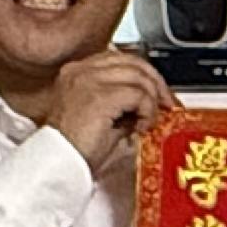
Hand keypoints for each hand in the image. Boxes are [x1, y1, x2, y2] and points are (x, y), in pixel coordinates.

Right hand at [45, 49, 177, 175]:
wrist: (58, 166)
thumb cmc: (75, 151)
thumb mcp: (100, 118)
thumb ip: (121, 104)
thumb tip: (146, 103)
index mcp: (77, 72)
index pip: (119, 59)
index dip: (144, 74)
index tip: (158, 94)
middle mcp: (80, 70)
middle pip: (132, 61)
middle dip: (156, 83)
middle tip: (168, 104)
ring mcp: (89, 80)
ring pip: (138, 76)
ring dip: (152, 99)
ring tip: (150, 121)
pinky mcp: (100, 97)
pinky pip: (138, 94)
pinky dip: (147, 111)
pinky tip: (142, 127)